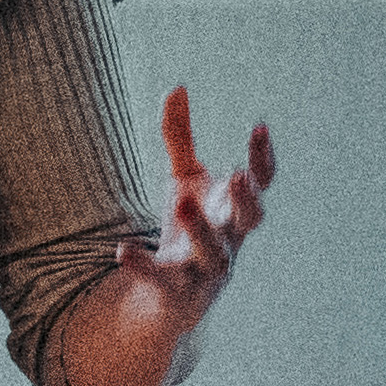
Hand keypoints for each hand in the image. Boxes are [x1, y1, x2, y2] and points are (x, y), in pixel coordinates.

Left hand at [121, 85, 273, 320]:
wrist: (171, 299)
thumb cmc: (186, 230)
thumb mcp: (183, 181)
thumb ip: (179, 139)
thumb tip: (176, 86)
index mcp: (233, 212)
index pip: (261, 184)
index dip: (263, 158)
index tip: (258, 125)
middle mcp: (229, 241)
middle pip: (250, 222)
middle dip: (247, 200)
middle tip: (239, 175)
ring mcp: (206, 272)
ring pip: (215, 256)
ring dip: (202, 230)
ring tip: (182, 202)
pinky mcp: (176, 294)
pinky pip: (161, 281)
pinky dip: (143, 267)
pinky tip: (121, 250)